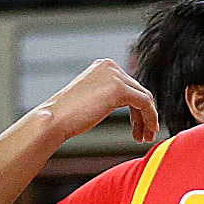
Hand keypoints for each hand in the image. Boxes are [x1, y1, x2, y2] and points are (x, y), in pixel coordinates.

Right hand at [40, 58, 159, 145]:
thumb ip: (110, 95)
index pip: (130, 86)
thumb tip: (132, 104)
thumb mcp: (94, 98)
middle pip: (138, 91)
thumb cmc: (68, 115)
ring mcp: (115, 75)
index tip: (139, 126)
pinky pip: (145, 103)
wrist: (54, 120)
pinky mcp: (119, 88)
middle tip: (144, 135)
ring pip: (144, 98)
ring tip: (144, 138)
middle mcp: (110, 66)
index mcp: (104, 66)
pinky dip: (150, 118)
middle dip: (143, 115)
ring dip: (147, 119)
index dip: (138, 108)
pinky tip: (146, 132)